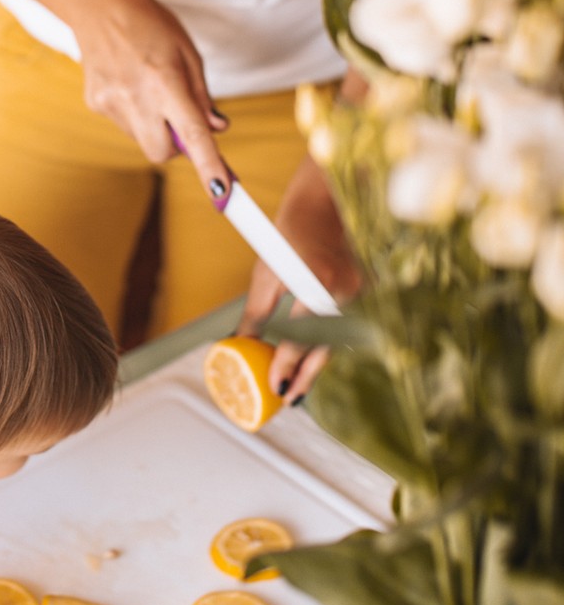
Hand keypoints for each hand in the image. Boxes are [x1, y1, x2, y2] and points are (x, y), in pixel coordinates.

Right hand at [70, 0, 227, 196]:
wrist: (98, 5)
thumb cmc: (151, 24)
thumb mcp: (187, 52)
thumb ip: (202, 95)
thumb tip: (217, 129)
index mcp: (164, 81)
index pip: (192, 134)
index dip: (210, 167)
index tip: (222, 194)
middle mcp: (134, 96)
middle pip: (162, 152)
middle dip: (176, 146)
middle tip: (179, 119)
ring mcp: (110, 102)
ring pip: (143, 139)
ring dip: (155, 126)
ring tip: (148, 86)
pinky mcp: (95, 103)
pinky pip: (125, 125)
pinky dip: (135, 115)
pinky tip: (129, 83)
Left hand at [238, 156, 360, 404]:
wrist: (323, 207)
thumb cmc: (289, 236)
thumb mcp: (266, 273)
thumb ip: (256, 312)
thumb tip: (240, 344)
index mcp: (318, 282)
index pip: (302, 335)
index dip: (289, 364)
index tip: (277, 385)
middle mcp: (344, 290)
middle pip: (325, 346)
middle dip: (306, 376)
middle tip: (288, 398)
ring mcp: (359, 292)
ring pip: (335, 339)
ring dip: (315, 364)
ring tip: (296, 387)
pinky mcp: (364, 293)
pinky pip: (342, 326)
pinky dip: (326, 345)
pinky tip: (312, 362)